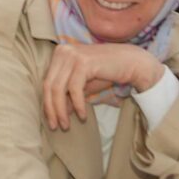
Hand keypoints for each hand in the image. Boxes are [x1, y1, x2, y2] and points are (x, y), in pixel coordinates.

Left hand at [42, 42, 167, 130]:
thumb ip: (68, 96)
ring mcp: (73, 55)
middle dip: (51, 110)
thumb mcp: (83, 86)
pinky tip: (82, 115)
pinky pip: (74, 88)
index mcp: (60, 53)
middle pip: (49, 86)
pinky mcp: (83, 62)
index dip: (47, 104)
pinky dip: (77, 105)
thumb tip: (55, 113)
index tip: (51, 121)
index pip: (47, 82)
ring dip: (61, 111)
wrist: (131, 62)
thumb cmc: (107, 73)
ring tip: (67, 125)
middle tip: (56, 127)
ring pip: (58, 89)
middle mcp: (63, 51)